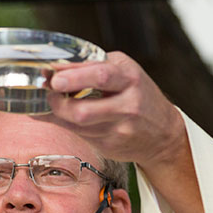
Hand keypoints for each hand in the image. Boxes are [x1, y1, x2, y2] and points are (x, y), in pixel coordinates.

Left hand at [44, 51, 184, 170]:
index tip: (53, 78)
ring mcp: (119, 129)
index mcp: (130, 78)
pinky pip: (79, 134)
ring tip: (52, 102)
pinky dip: (64, 124)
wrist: (163, 133)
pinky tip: (58, 116)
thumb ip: (93, 67)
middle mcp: (128, 105)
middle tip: (49, 92)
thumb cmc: (138, 95)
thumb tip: (55, 68)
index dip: (73, 77)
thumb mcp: (123, 71)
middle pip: (84, 110)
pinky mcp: (110, 145)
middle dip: (58, 102)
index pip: (100, 76)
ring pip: (78, 125)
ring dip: (57, 113)